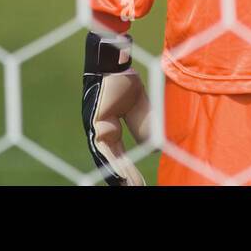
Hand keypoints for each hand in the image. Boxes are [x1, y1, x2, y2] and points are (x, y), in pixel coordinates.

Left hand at [82, 31, 150, 185]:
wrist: (116, 62)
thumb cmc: (124, 78)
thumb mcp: (140, 107)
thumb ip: (146, 125)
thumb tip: (154, 148)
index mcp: (109, 126)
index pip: (118, 153)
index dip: (128, 167)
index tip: (138, 182)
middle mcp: (100, 129)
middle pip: (113, 159)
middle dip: (126, 176)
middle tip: (137, 188)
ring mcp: (95, 127)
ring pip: (107, 158)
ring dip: (119, 174)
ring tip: (130, 187)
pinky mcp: (95, 123)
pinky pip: (103, 148)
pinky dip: (111, 164)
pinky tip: (120, 178)